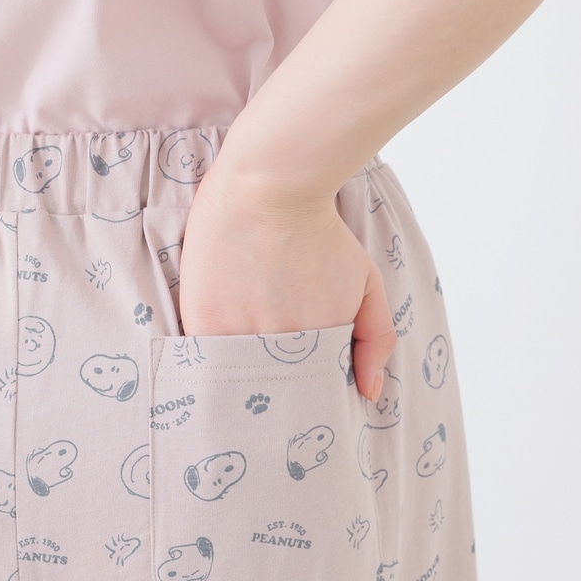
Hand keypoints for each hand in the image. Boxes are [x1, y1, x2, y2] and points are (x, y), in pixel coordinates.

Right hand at [178, 166, 395, 400]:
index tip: (296, 384)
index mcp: (321, 346)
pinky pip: (205, 360)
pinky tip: (217, 342)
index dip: (304, 392)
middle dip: (272, 391)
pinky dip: (210, 361)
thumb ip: (376, 339)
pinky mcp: (204, 321)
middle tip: (267, 373)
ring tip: (240, 354)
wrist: (270, 186)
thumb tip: (369, 392)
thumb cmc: (321, 232)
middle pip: (275, 392)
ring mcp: (241, 336)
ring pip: (238, 379)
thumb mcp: (367, 283)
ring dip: (238, 376)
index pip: (312, 393)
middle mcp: (282, 349)